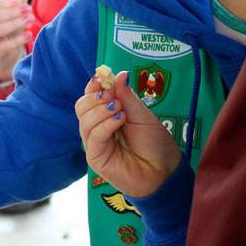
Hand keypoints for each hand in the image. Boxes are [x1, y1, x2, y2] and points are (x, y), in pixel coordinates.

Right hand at [0, 0, 32, 82]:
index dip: (1, 3)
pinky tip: (28, 35)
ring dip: (13, 25)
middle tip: (27, 10)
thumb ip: (18, 7)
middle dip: (9, 13)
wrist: (6, 55)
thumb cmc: (9, 31)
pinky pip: (1, 47)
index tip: (17, 2)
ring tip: (29, 22)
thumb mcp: (14, 17)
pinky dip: (16, 41)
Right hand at [75, 70, 179, 197]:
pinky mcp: (96, 158)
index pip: (90, 97)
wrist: (164, 171)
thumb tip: (119, 74)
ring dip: (101, 110)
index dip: (93, 86)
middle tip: (113, 98)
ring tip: (121, 111)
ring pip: (84, 120)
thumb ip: (127, 97)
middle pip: (81, 106)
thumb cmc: (155, 144)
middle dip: (95, 97)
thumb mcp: (142, 115)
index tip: (102, 77)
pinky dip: (105, 125)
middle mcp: (98, 128)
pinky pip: (93, 136)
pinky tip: (120, 120)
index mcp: (107, 116)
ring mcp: (96, 143)